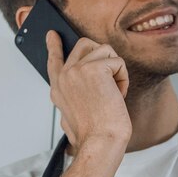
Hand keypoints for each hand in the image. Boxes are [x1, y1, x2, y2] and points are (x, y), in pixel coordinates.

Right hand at [46, 31, 131, 148]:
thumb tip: (91, 83)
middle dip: (104, 58)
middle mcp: (64, 76)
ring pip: (105, 50)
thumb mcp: (75, 114)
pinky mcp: (94, 69)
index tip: (53, 34)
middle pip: (85, 45)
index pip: (55, 60)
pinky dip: (124, 79)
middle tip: (111, 82)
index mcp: (59, 88)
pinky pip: (118, 62)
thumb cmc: (94, 133)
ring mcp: (77, 70)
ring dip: (116, 71)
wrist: (100, 141)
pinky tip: (118, 95)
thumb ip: (77, 96)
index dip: (55, 46)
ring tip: (114, 93)